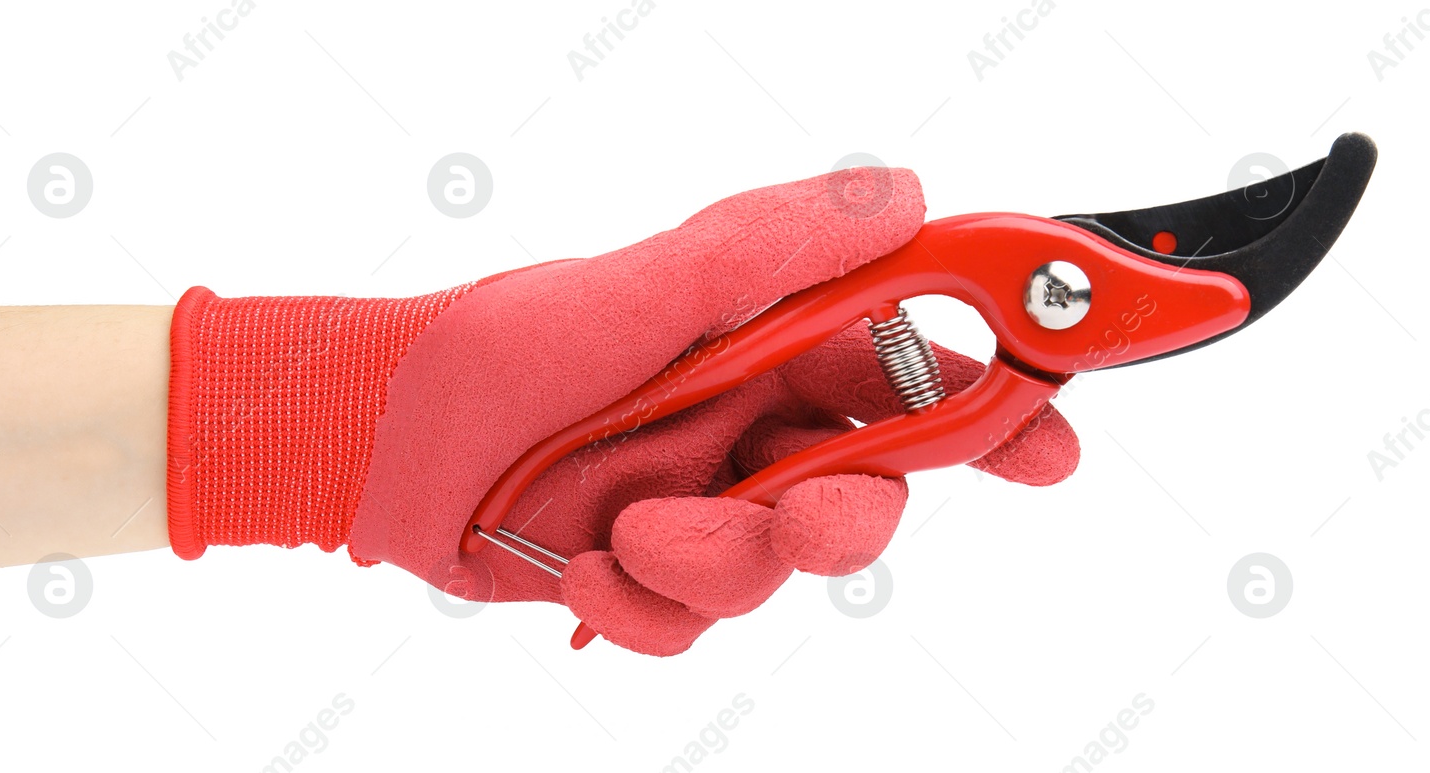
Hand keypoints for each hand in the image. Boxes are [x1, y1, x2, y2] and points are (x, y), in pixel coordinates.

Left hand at [349, 167, 1078, 654]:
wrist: (382, 447)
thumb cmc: (496, 350)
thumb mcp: (639, 287)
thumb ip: (771, 250)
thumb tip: (904, 197)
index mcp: (765, 349)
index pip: (913, 376)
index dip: (995, 414)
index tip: (1047, 449)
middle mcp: (747, 428)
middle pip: (867, 496)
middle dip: (840, 519)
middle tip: (796, 513)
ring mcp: (702, 506)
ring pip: (779, 575)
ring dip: (710, 563)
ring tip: (629, 533)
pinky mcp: (652, 574)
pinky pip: (694, 625)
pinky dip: (642, 607)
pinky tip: (584, 571)